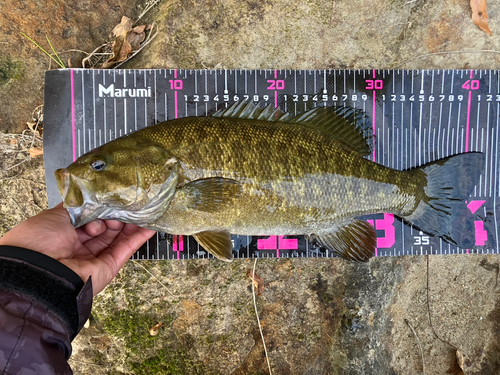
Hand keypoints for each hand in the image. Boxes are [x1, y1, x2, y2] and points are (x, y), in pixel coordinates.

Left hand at [0, 204, 155, 294]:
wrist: (38, 272)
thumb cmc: (39, 241)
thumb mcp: (55, 215)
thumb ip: (78, 207)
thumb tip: (94, 199)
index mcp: (63, 235)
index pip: (89, 219)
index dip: (100, 209)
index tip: (111, 198)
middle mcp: (79, 248)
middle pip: (105, 228)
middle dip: (116, 214)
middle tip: (125, 203)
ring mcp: (94, 258)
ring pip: (117, 238)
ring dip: (129, 223)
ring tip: (141, 209)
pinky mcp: (108, 268)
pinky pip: (126, 250)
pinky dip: (138, 237)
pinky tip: (149, 226)